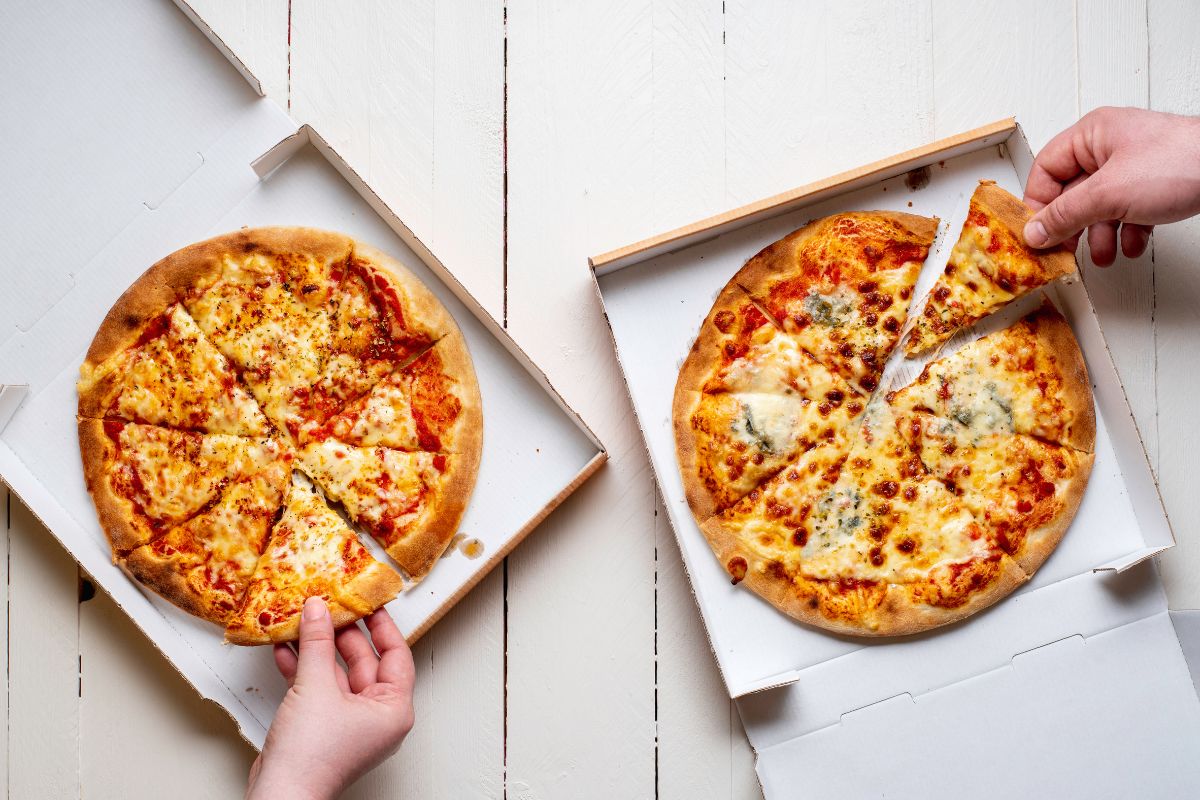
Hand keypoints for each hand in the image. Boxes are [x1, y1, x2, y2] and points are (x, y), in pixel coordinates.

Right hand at [245, 598, 414, 799]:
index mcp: (394, 709)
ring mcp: (350, 723)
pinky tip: (286, 649)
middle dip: (341, 634)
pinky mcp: (325, 728)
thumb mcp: (316, 687)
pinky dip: (303, 670)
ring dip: (317, 650)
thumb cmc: (312, 757)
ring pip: (337, 674)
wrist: (279, 797)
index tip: (368, 602)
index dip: (382, 625)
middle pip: (364, 661)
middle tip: (328, 606)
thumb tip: (319, 609)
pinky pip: (319, 689)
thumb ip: (318, 643)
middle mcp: (377, 716)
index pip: (397, 655)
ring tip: (303, 621)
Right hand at [1022, 107, 1199, 265]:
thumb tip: (1034, 231)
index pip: (1046, 169)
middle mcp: (1108, 147)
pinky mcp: (1153, 183)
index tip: (1037, 233)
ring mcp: (1132, 166)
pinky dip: (1127, 232)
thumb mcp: (1108, 194)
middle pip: (1071, 192)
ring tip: (1105, 254)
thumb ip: (1065, 215)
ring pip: (1100, 207)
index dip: (1038, 203)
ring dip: (1099, 236)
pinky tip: (1132, 245)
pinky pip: (1126, 212)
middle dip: (1072, 226)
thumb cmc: (1179, 163)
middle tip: (1065, 250)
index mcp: (1091, 135)